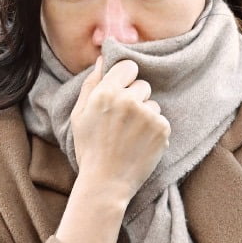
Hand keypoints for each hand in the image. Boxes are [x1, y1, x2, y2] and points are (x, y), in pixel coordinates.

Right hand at [70, 58, 170, 204]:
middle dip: (135, 99)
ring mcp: (147, 114)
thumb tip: (102, 59)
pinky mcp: (162, 129)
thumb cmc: (89, 149)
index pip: (128, 66)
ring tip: (130, 136)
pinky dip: (154, 131)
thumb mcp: (80, 115)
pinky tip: (140, 144)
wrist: (106, 183)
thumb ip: (91, 84)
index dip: (125, 79)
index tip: (121, 92)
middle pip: (142, 85)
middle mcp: (128, 100)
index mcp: (106, 92)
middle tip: (122, 123)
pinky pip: (161, 120)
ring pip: (153, 104)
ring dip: (145, 116)